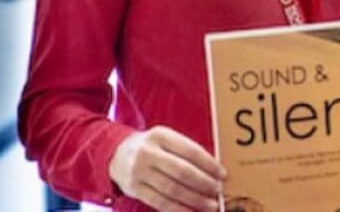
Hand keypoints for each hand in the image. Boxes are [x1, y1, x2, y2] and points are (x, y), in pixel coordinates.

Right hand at [109, 126, 225, 211]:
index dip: (209, 164)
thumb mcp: (166, 139)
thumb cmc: (152, 147)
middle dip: (204, 183)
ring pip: (172, 189)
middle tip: (219, 191)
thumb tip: (214, 171)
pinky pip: (159, 202)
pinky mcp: (133, 188)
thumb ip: (186, 151)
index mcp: (161, 135)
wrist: (116, 153)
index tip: (223, 174)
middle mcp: (148, 153)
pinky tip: (191, 211)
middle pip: (182, 171)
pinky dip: (178, 209)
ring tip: (211, 204)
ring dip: (195, 199)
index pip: (191, 151)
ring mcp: (138, 171)